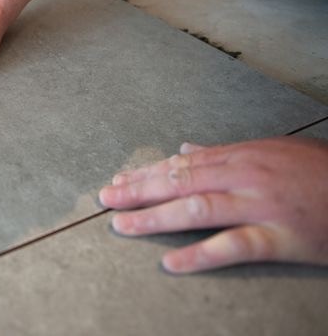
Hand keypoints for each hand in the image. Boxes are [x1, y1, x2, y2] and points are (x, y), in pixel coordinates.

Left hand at [99, 136, 327, 272]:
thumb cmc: (320, 172)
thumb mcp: (272, 150)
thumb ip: (225, 152)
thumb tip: (185, 149)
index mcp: (242, 156)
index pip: (181, 164)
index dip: (146, 174)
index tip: (118, 182)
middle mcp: (246, 176)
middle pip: (181, 182)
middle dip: (138, 191)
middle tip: (106, 200)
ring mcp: (262, 206)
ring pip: (197, 209)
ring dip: (155, 219)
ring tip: (123, 226)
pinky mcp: (282, 237)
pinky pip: (235, 246)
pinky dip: (201, 255)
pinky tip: (172, 263)